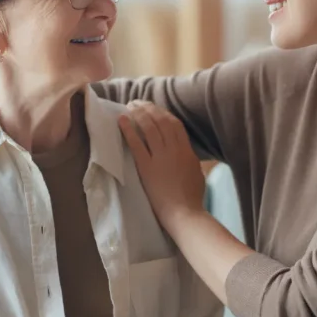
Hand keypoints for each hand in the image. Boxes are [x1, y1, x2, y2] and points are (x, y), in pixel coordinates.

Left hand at [118, 101, 205, 230]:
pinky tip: (121, 120)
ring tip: (129, 106)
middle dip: (148, 108)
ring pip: (149, 128)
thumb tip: (184, 148)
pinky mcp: (146, 167)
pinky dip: (128, 130)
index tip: (153, 108)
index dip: (163, 113)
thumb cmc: (192, 196)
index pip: (175, 124)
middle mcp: (174, 149)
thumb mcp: (196, 171)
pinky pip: (136, 144)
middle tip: (138, 103)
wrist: (183, 213)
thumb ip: (189, 157)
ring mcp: (160, 157)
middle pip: (160, 121)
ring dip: (138, 114)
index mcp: (187, 150)